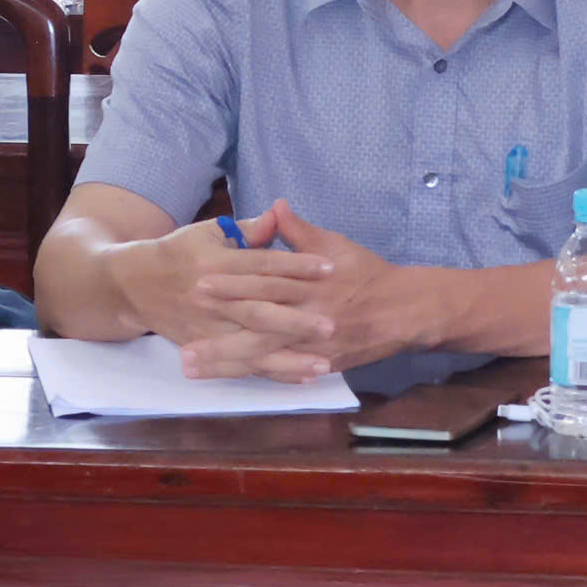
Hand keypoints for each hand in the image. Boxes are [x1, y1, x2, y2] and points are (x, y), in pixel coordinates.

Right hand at [109, 204, 337, 377]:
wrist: (135, 285)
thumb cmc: (181, 252)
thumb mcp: (210, 232)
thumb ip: (247, 229)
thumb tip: (278, 215)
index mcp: (216, 263)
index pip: (262, 265)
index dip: (296, 266)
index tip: (330, 269)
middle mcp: (212, 299)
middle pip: (258, 312)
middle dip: (294, 322)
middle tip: (331, 326)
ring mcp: (206, 328)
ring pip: (250, 346)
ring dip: (286, 358)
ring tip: (321, 365)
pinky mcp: (204, 347)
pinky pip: (240, 364)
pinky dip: (269, 372)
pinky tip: (299, 378)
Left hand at [183, 200, 420, 378]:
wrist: (405, 309)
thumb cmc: (367, 273)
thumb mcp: (336, 245)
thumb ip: (300, 231)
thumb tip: (274, 206)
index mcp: (311, 283)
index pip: (264, 282)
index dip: (231, 284)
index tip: (197, 284)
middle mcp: (310, 315)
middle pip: (258, 324)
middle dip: (219, 333)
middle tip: (181, 339)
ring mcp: (315, 344)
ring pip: (265, 354)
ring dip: (226, 362)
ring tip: (191, 366)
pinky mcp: (323, 362)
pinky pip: (284, 371)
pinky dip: (256, 376)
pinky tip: (229, 380)